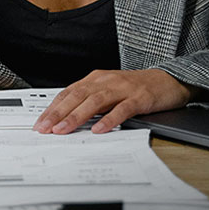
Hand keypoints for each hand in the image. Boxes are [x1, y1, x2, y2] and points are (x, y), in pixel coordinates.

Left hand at [31, 69, 194, 134]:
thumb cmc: (136, 88)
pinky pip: (122, 109)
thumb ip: (90, 102)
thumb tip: (66, 119)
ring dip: (77, 116)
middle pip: (77, 96)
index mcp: (96, 79)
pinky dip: (109, 119)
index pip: (69, 93)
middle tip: (44, 128)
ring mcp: (123, 89)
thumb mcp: (109, 91)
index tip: (40, 123)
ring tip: (63, 130)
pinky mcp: (139, 98)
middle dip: (58, 113)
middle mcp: (107, 81)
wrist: (168, 80)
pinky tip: (99, 129)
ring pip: (95, 102)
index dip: (53, 108)